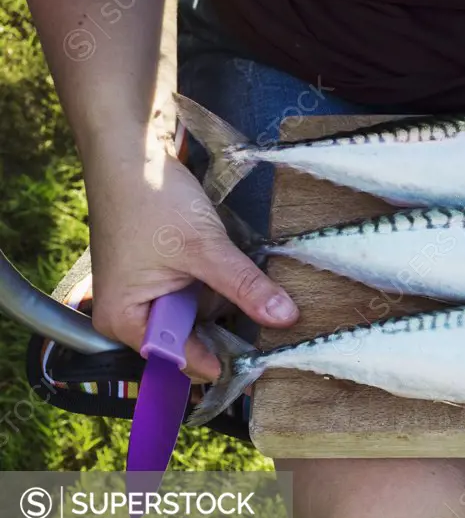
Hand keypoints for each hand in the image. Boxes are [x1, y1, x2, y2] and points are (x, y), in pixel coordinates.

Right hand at [86, 135, 298, 380]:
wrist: (130, 150)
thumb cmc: (150, 197)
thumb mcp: (204, 247)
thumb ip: (244, 286)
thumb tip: (286, 318)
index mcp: (125, 321)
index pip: (183, 361)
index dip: (226, 365)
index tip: (270, 366)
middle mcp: (131, 317)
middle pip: (193, 343)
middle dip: (231, 336)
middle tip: (280, 336)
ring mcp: (148, 296)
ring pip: (201, 319)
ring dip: (230, 309)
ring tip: (270, 306)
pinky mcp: (164, 277)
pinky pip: (200, 296)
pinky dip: (222, 290)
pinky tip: (249, 284)